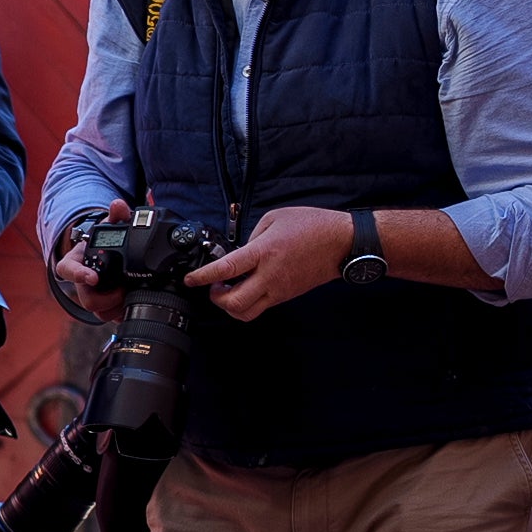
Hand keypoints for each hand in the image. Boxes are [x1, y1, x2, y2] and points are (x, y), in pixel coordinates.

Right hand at [50, 198, 131, 321]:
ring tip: (131, 294)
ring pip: (100, 313)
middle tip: (124, 288)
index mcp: (75, 263)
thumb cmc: (101, 244)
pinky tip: (133, 303)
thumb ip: (115, 216)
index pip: (68, 271)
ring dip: (117, 306)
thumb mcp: (108, 228)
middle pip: (87, 300)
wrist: (103, 258)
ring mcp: (91, 298)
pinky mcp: (104, 308)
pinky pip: (111, 317)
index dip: (79, 275)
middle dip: (107, 297)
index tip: (93, 277)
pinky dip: (122, 312)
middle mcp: (81, 284)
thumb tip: (118, 205)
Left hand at [186, 204, 356, 319]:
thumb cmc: (312, 226)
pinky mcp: (285, 296)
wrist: (341, 243)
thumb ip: (252, 236)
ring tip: (228, 290)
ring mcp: (278, 290)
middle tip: (213, 286)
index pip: (226, 269)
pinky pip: (260, 308)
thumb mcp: (275, 218)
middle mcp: (270, 276)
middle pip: (234, 303)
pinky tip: (247, 288)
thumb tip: (241, 251)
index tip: (191, 279)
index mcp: (264, 252)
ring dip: (230, 306)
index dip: (204, 277)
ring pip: (246, 313)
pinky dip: (247, 303)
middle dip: (216, 298)